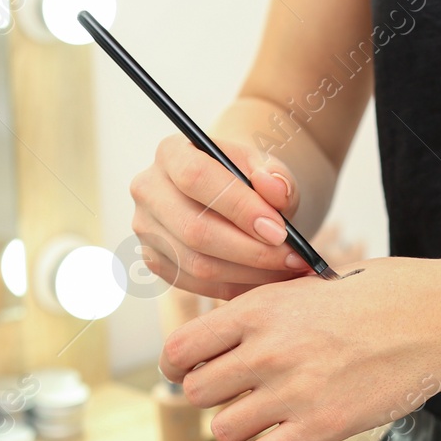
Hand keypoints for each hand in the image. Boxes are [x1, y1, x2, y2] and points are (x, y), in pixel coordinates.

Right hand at [130, 135, 308, 300]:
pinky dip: (238, 287)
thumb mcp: (268, 169)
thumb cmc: (249, 178)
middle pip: (195, 230)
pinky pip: (198, 286)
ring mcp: (147, 230)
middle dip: (251, 250)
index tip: (280, 231)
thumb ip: (277, 176)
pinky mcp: (156, 262)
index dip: (239, 207)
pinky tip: (268, 280)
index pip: (196, 177)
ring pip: (197, 265)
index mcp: (170, 153)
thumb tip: (274, 188)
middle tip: (293, 258)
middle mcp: (148, 190)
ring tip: (288, 271)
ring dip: (250, 274)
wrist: (231, 195)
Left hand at [160, 256, 440, 440]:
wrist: (439, 318)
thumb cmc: (384, 295)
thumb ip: (267, 307)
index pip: (183, 348)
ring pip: (223, 428)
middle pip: (196, 392)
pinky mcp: (321, 428)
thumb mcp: (312, 283)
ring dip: (232, 430)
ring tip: (254, 423)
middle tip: (231, 397)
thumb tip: (228, 328)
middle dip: (209, 397)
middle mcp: (268, 350)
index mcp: (261, 307)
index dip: (178, 365)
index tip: (189, 371)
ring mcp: (293, 391)